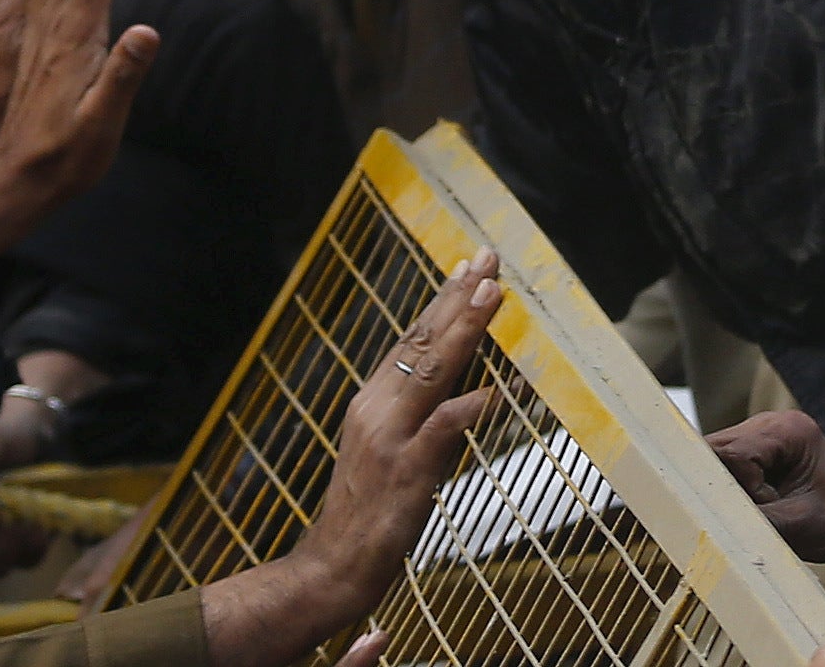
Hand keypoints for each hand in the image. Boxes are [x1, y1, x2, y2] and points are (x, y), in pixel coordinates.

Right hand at [201, 250, 504, 666]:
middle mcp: (379, 409)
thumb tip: (467, 379)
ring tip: (490, 295)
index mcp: (375, 400)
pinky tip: (486, 393)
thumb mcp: (392, 446)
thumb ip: (423, 410)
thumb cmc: (368, 507)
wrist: (334, 565)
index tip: (470, 266)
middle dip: (459, 298)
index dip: (444, 301)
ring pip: (431, 374)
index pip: (413, 339)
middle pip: (423, 343)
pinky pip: (437, 437)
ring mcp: (391, 440)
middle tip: (489, 258)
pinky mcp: (405, 474)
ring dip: (462, 331)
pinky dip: (460, 412)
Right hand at [707, 411, 824, 567]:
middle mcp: (772, 422)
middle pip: (717, 450)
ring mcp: (763, 433)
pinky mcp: (758, 450)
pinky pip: (727, 466)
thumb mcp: (797, 528)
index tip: (767, 511)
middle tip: (753, 515)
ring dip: (728, 490)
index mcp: (789, 430)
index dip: (739, 489)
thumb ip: (753, 518)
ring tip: (762, 509)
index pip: (734, 454)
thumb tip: (709, 520)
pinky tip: (757, 506)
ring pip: (716, 458)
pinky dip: (733, 490)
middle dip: (724, 487)